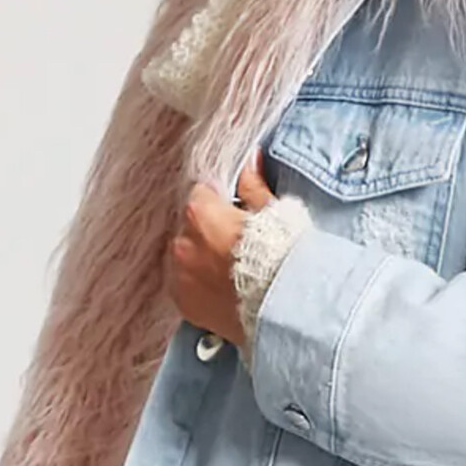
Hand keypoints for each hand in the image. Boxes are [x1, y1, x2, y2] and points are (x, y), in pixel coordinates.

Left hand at [163, 147, 275, 345]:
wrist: (286, 306)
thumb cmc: (282, 255)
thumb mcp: (274, 211)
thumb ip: (253, 185)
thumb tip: (248, 158)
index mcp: (201, 212)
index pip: (202, 194)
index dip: (220, 203)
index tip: (235, 213)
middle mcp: (182, 242)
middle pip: (190, 226)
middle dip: (209, 230)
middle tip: (236, 243)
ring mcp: (180, 275)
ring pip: (186, 256)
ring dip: (201, 257)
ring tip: (229, 269)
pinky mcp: (183, 303)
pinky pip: (185, 284)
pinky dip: (198, 283)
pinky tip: (221, 286)